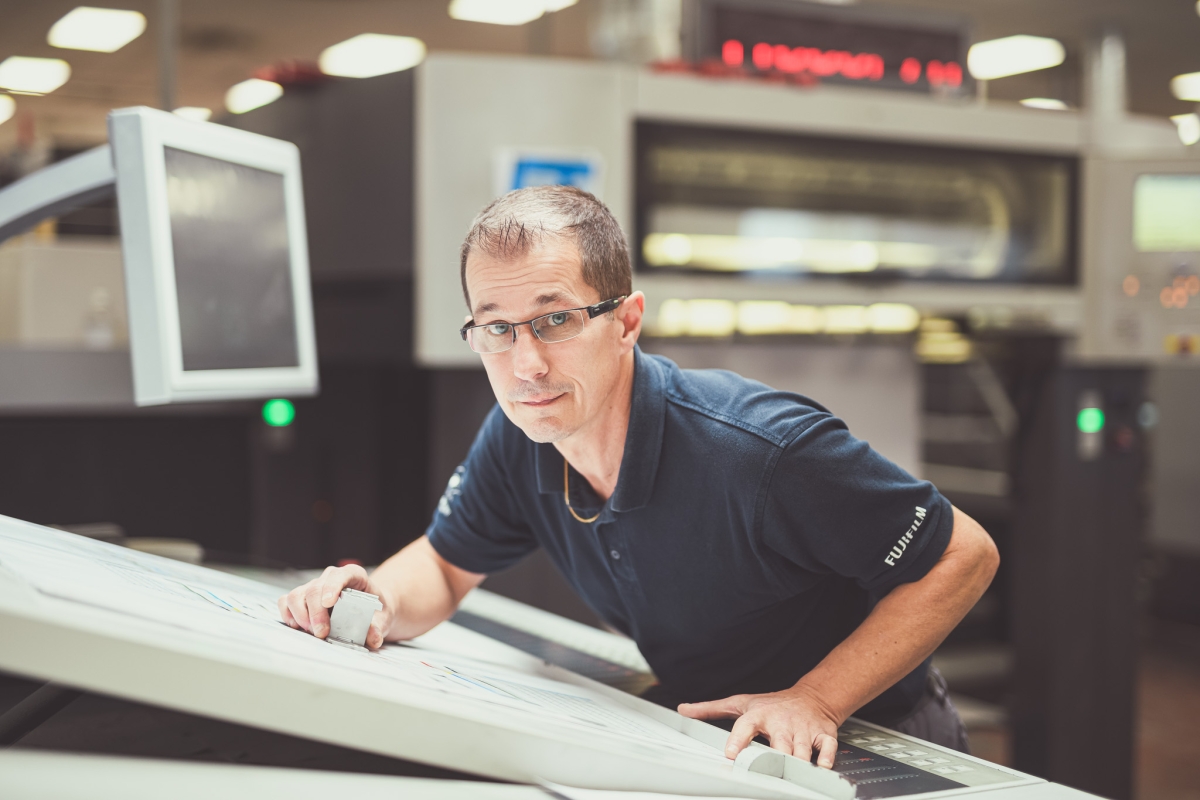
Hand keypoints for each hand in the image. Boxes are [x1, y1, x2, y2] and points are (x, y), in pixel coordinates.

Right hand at [278, 564, 391, 649]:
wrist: (370, 612)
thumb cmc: (376, 611)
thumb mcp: (384, 618)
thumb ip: (379, 627)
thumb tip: (373, 638)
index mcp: (354, 576)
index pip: (340, 575)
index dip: (332, 587)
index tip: (328, 604)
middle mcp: (331, 578)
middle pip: (315, 589)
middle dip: (315, 613)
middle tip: (322, 633)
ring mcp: (315, 587)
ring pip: (297, 595)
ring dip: (300, 615)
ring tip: (312, 632)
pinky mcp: (302, 598)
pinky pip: (286, 601)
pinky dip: (288, 614)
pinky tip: (298, 626)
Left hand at [677, 684, 841, 766]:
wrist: (811, 697)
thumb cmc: (772, 704)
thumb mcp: (740, 703)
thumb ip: (711, 709)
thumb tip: (684, 710)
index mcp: (759, 714)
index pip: (746, 725)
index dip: (738, 739)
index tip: (731, 754)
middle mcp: (781, 721)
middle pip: (778, 742)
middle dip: (774, 757)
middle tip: (766, 770)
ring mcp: (803, 728)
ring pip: (801, 748)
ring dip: (797, 762)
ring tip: (792, 774)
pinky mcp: (823, 734)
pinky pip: (826, 747)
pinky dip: (825, 758)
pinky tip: (821, 767)